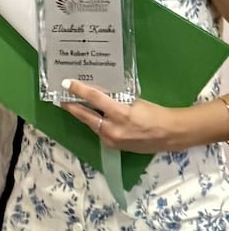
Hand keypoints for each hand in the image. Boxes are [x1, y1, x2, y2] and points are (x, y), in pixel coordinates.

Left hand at [60, 78, 180, 153]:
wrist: (170, 135)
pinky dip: (94, 123)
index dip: (79, 89)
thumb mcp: (133, 101)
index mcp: (120, 114)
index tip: (66, 83)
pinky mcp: (114, 147)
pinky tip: (90, 116)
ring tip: (72, 103)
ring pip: (91, 124)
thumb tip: (96, 92)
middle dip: (71, 106)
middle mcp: (113, 129)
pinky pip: (99, 132)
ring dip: (82, 114)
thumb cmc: (154, 113)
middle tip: (60, 96)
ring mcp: (112, 140)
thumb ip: (114, 98)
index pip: (94, 99)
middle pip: (86, 115)